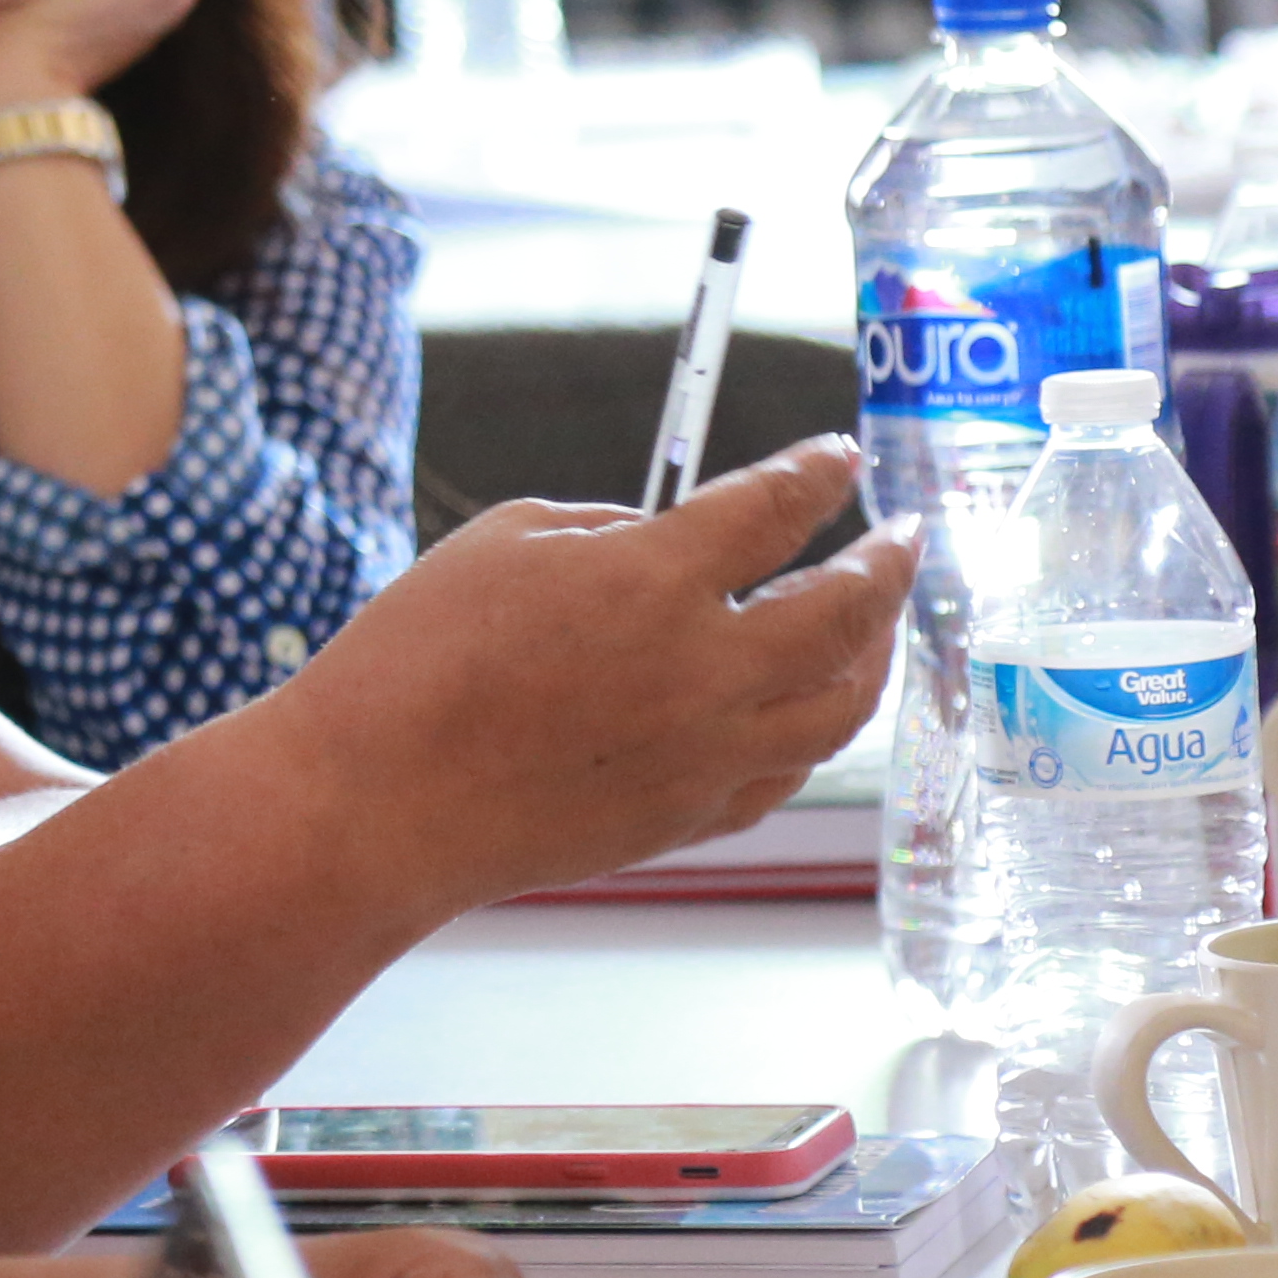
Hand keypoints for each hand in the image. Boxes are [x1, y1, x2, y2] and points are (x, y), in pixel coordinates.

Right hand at [285, 435, 914, 916]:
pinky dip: (810, 732)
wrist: (376, 803)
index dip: (816, 474)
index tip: (839, 458)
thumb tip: (661, 541)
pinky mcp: (689, 818)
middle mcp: (702, 670)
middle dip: (886, 565)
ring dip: (872, 655)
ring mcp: (706, 754)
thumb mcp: (500, 543)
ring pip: (839, 705)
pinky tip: (805, 709)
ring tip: (876, 627)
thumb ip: (602, 529)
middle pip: (843, 610)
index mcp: (651, 580)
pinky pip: (786, 772)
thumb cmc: (413, 662)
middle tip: (901, 541)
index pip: (773, 509)